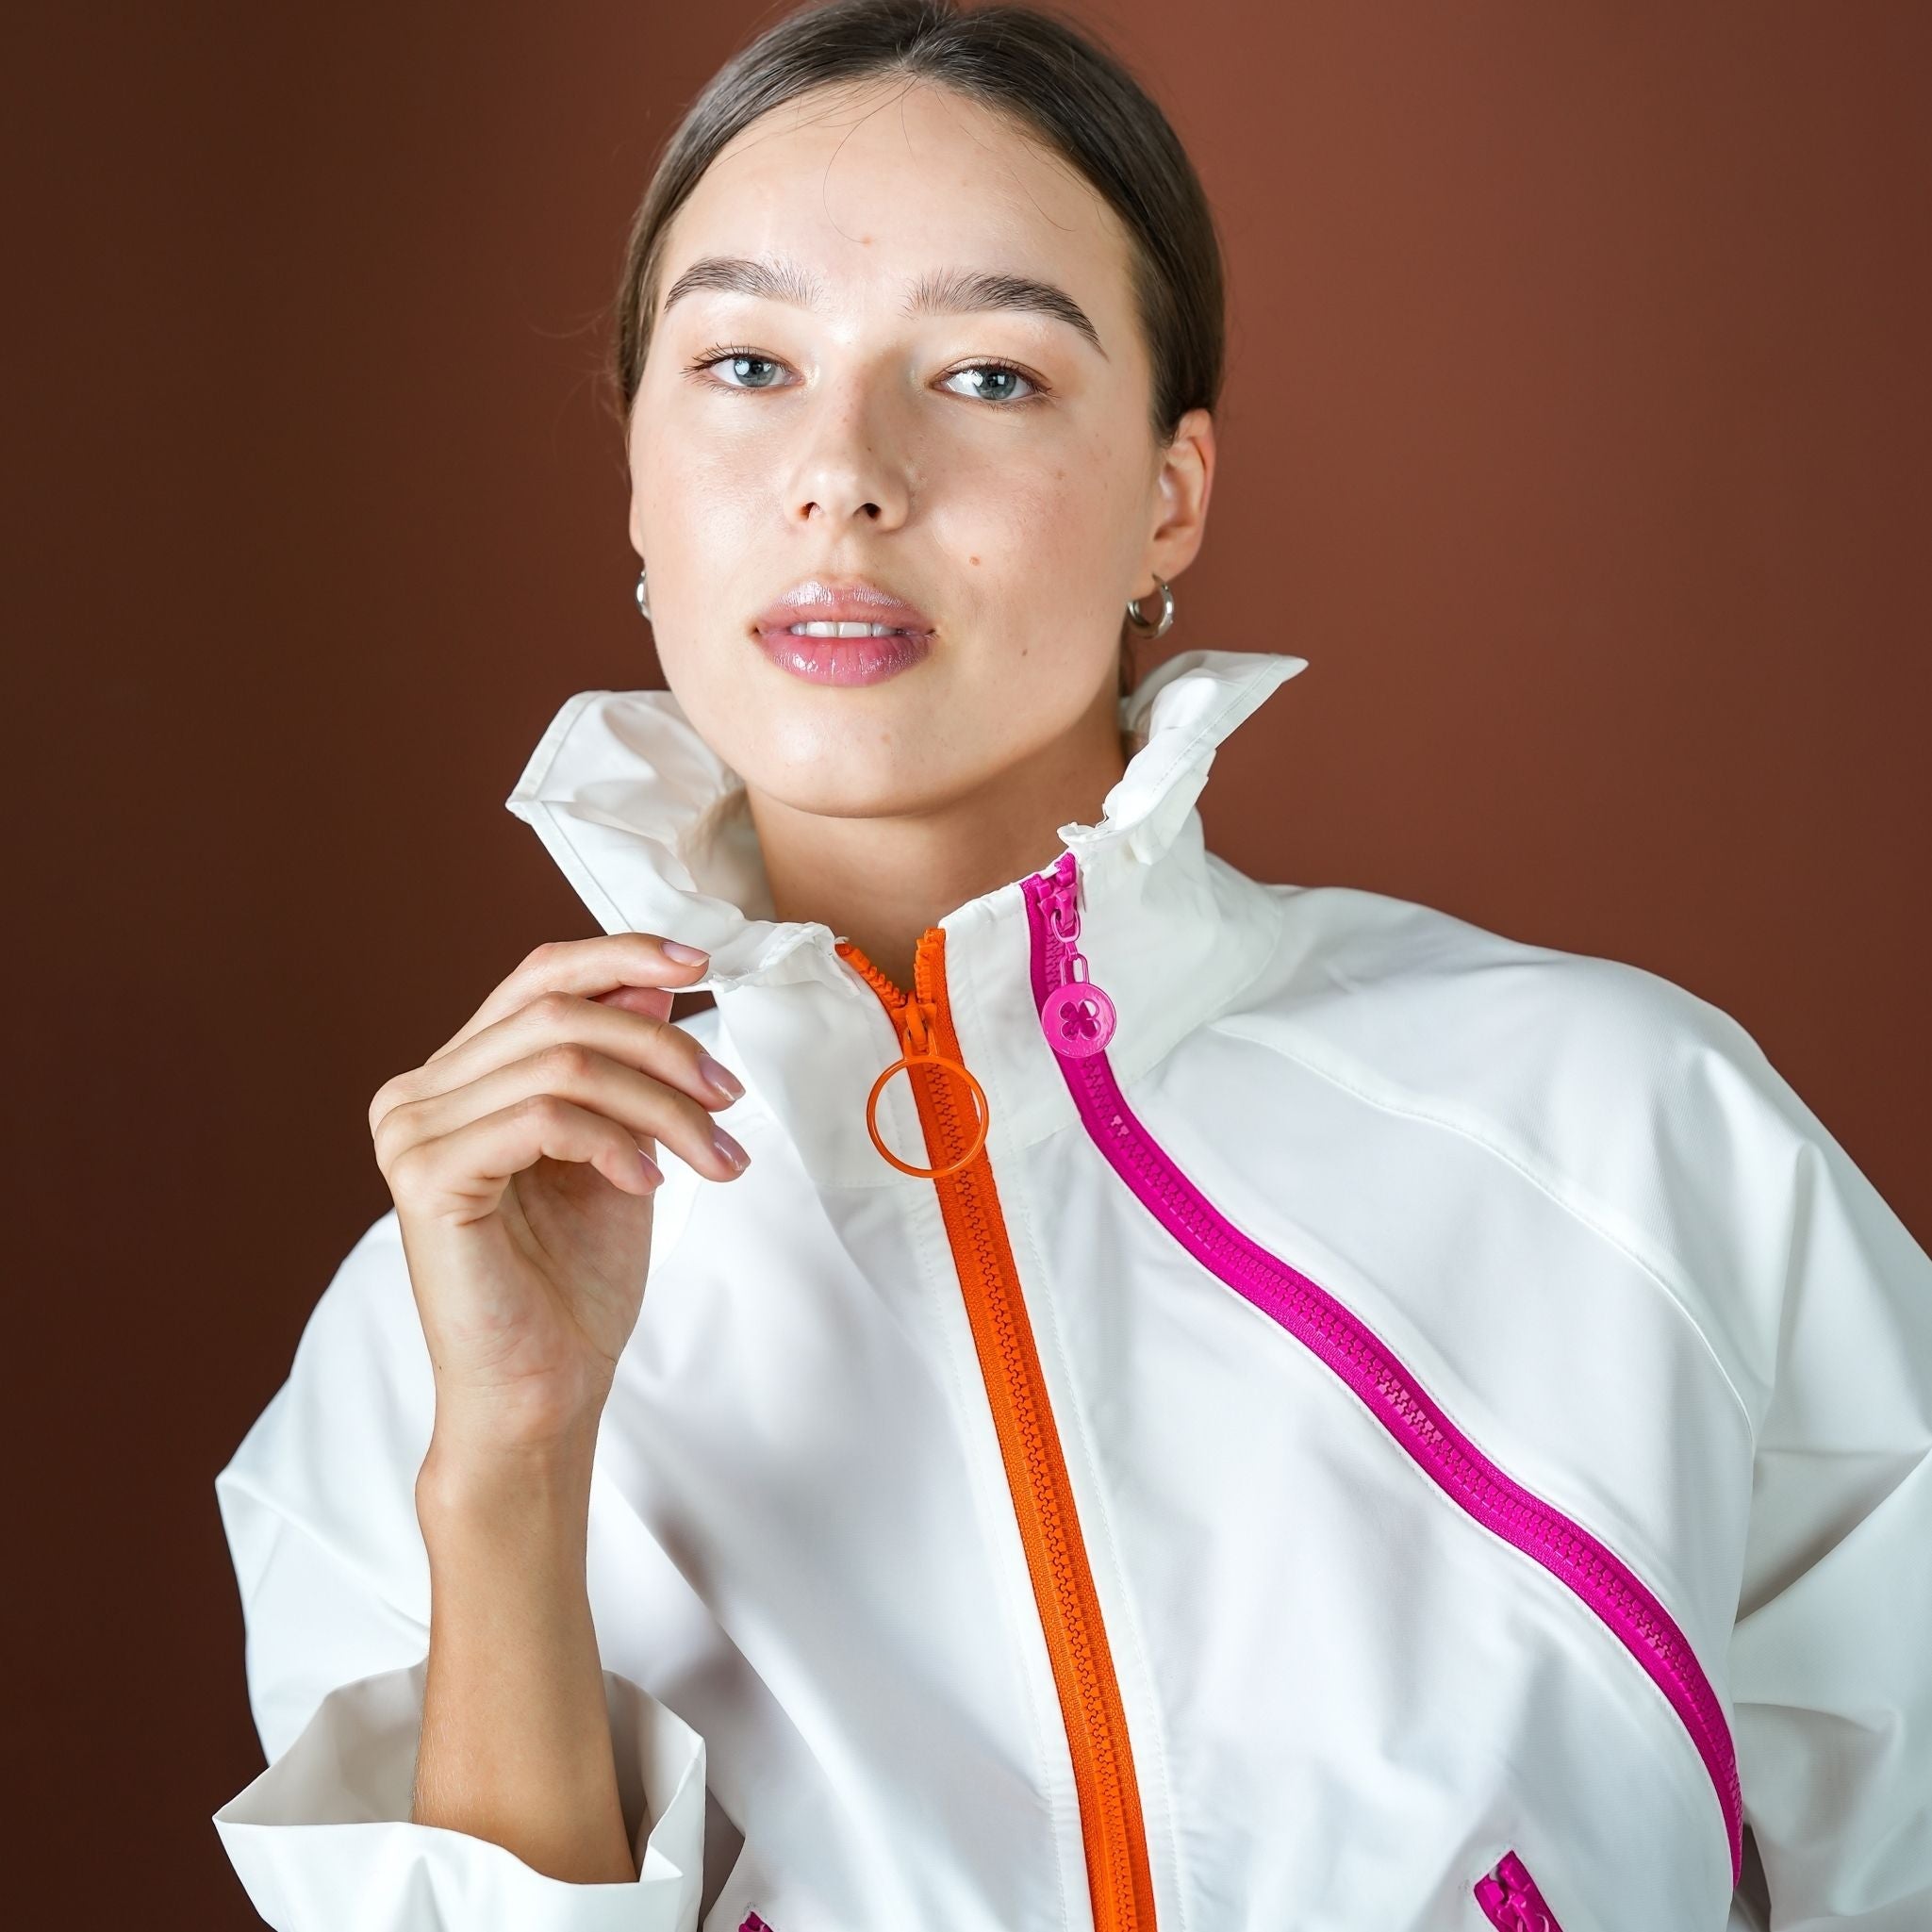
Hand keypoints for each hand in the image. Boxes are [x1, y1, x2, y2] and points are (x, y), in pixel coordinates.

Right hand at [369, 934, 749, 1456]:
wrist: (541, 1393)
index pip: (538, 978)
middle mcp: (418, 1094)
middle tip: (727, 1099)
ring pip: (564, 1065)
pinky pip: (543, 1119)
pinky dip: (615, 1141)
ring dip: (661, 1105)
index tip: (702, 965)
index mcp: (456, 1078)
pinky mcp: (427, 1178)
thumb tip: (653, 982)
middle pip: (560, 1015)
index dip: (620, 956)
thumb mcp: (618, 1149)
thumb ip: (621, 1068)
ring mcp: (412, 1133)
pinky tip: (647, 1186)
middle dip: (664, 1050)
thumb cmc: (572, 1285)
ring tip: (711, 1156)